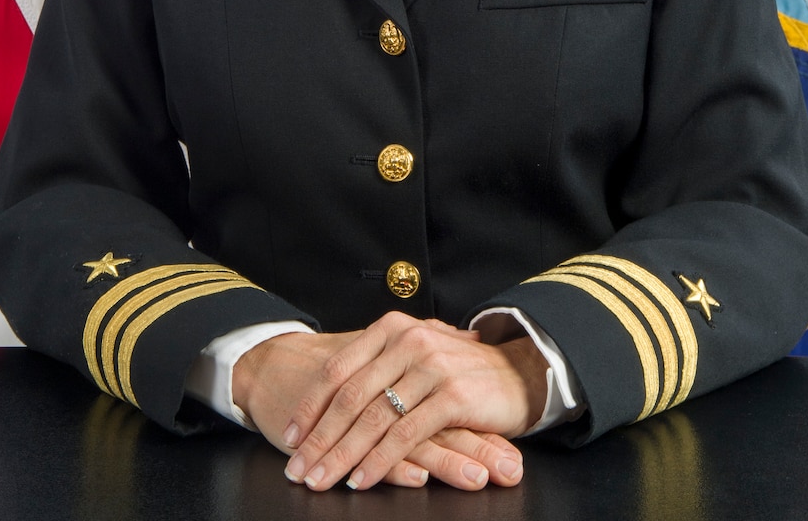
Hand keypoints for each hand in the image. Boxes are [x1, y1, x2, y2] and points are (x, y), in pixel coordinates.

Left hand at [278, 312, 547, 490]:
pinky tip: (360, 480)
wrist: (517, 372)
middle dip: (319, 438)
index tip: (290, 436)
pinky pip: (405, 434)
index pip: (338, 368)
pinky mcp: (452, 395)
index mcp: (392, 329)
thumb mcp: (414, 357)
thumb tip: (327, 397)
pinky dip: (378, 461)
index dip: (310, 405)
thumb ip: (379, 368)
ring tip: (320, 480)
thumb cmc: (458, 370)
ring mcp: (430, 366)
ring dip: (341, 455)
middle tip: (297, 469)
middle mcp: (408, 341)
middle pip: (350, 396)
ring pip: (373, 418)